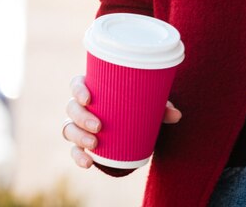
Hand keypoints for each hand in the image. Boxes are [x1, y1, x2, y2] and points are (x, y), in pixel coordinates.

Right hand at [64, 74, 182, 168]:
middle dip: (81, 117)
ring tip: (94, 144)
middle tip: (98, 126)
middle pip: (71, 108)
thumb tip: (176, 115)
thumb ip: (161, 108)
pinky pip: (74, 150)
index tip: (89, 98)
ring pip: (68, 129)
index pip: (77, 84)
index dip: (78, 90)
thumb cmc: (138, 108)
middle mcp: (83, 107)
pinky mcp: (83, 145)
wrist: (136, 128)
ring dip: (78, 137)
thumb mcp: (149, 106)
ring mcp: (80, 126)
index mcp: (94, 89)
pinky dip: (79, 157)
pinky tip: (88, 162)